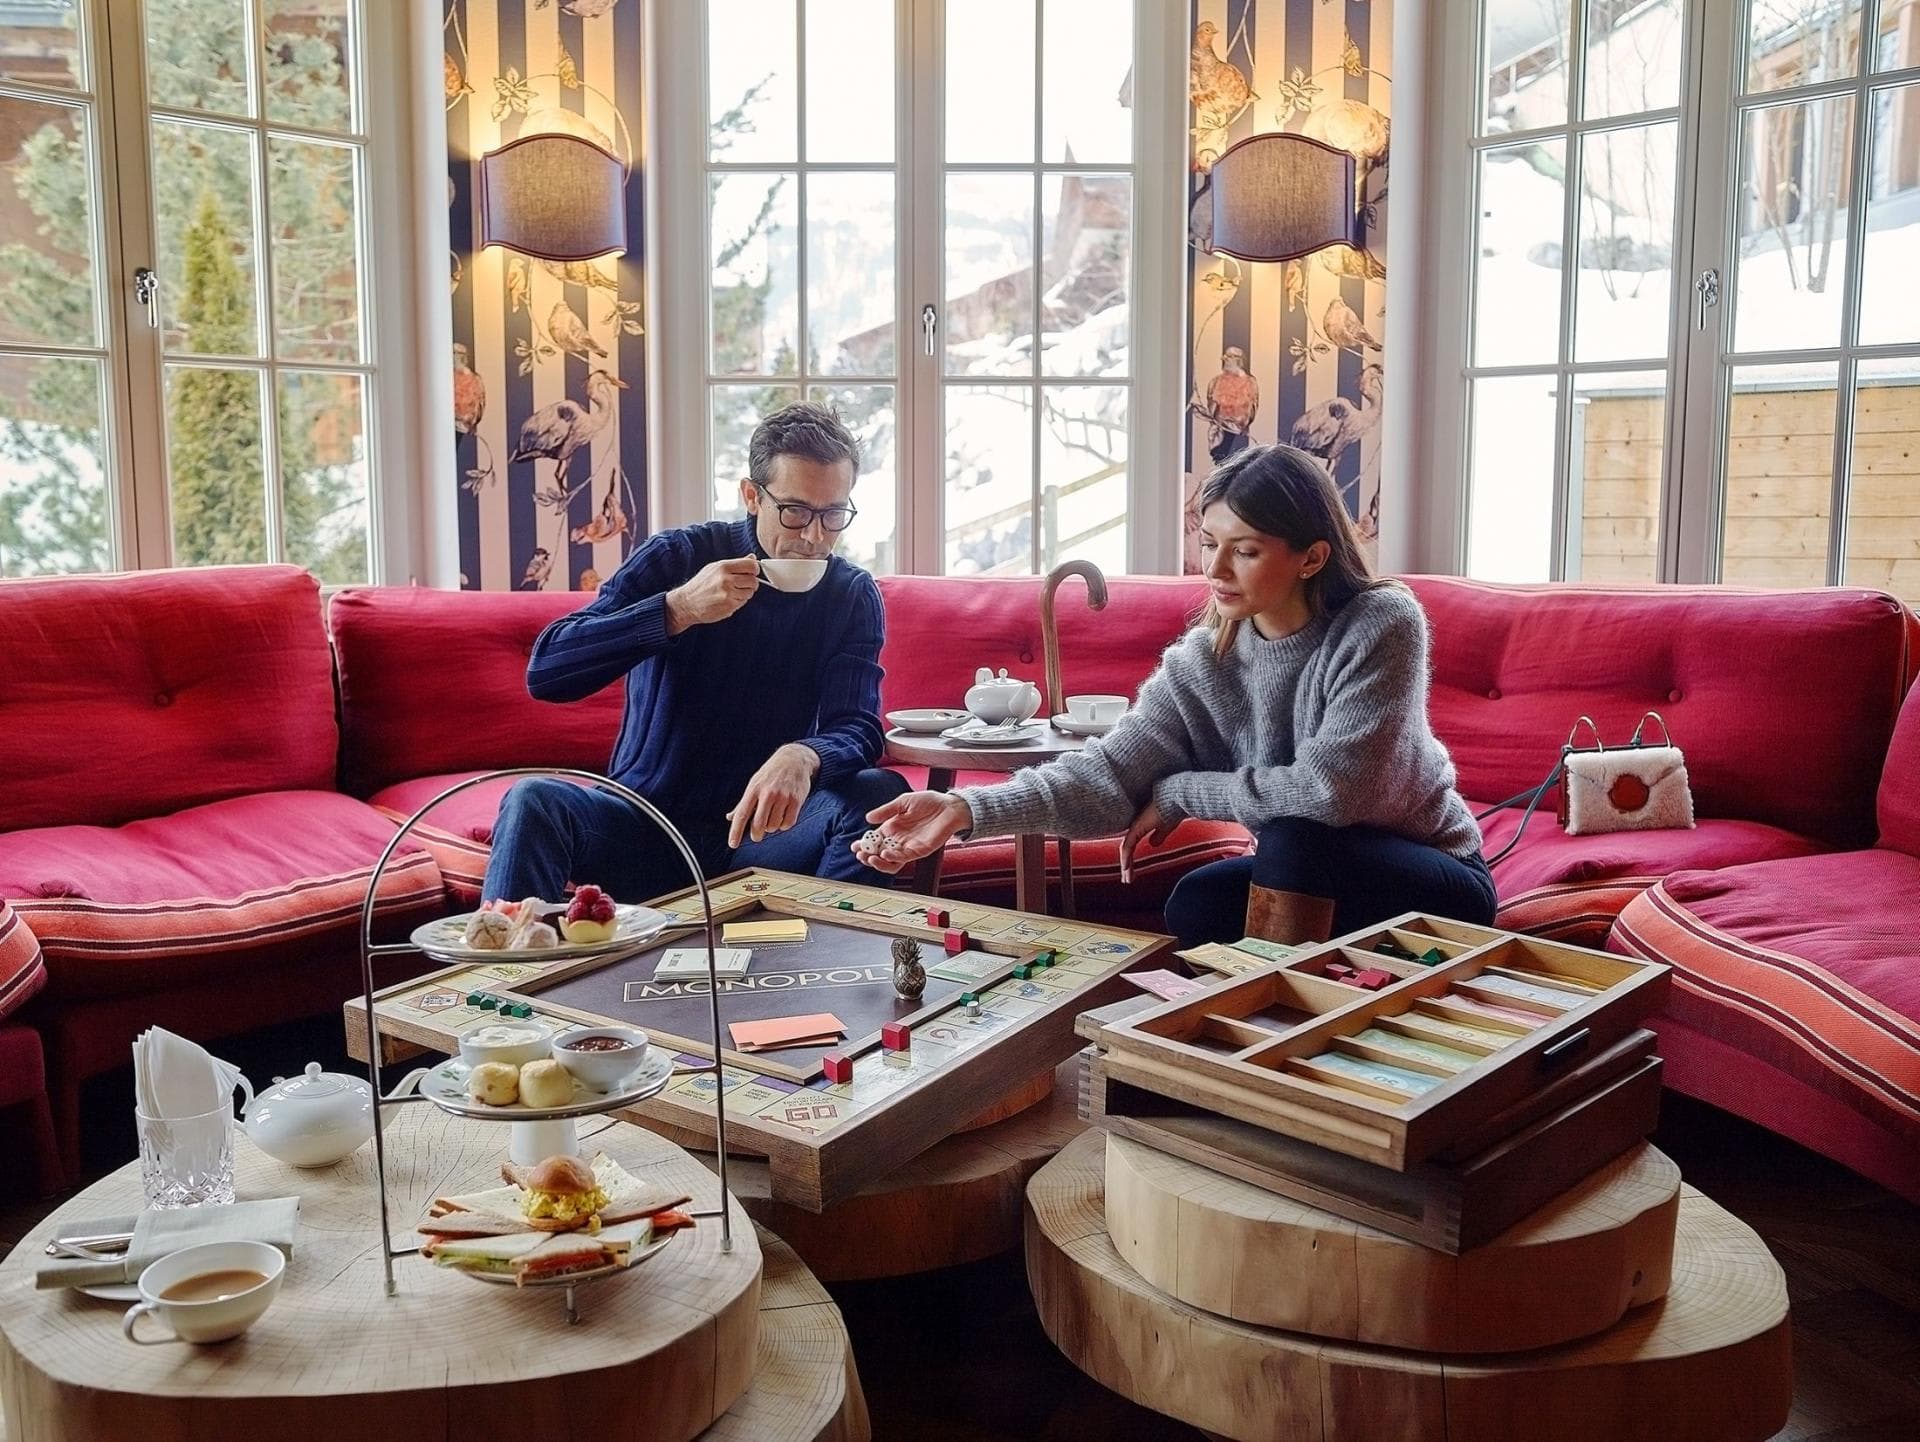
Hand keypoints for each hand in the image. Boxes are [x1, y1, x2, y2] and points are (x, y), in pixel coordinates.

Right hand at [666, 557, 759, 631]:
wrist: (686, 603)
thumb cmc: (700, 585)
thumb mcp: (714, 568)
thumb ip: (735, 563)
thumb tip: (752, 558)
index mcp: (723, 567)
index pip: (751, 565)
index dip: (754, 569)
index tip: (752, 572)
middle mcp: (726, 579)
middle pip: (753, 580)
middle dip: (751, 583)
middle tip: (742, 585)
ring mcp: (728, 593)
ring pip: (750, 592)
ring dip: (744, 593)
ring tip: (732, 593)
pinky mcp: (729, 606)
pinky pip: (743, 602)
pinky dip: (739, 602)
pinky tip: (728, 600)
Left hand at [727, 744, 817, 847]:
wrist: (794, 760)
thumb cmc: (771, 774)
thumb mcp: (754, 784)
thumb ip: (743, 803)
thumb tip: (730, 817)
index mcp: (754, 789)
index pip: (742, 814)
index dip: (736, 831)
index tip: (733, 844)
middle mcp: (768, 793)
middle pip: (759, 824)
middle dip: (756, 835)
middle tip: (757, 836)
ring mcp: (783, 796)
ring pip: (774, 826)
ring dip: (772, 827)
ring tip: (773, 818)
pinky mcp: (796, 800)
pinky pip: (788, 823)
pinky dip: (784, 825)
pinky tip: (783, 818)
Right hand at [850, 791, 971, 873]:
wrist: (948, 806)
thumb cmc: (928, 802)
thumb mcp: (902, 802)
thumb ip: (886, 810)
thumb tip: (868, 818)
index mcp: (892, 828)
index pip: (874, 841)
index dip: (864, 845)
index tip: (855, 846)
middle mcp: (898, 840)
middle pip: (879, 854)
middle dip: (868, 856)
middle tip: (860, 854)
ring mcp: (908, 847)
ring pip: (890, 861)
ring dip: (878, 862)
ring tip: (870, 857)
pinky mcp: (919, 851)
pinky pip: (904, 858)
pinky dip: (893, 858)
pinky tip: (884, 853)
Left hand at [1119, 800, 1174, 883]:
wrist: (1176, 799)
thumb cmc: (1173, 809)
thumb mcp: (1166, 827)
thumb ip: (1159, 835)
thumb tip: (1153, 844)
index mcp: (1141, 826)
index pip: (1132, 845)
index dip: (1130, 859)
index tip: (1132, 872)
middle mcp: (1135, 826)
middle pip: (1127, 850)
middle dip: (1127, 867)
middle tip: (1126, 880)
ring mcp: (1134, 827)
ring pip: (1126, 851)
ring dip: (1126, 867)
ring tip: (1127, 879)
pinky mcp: (1136, 828)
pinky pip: (1127, 847)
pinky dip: (1126, 859)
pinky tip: (1126, 869)